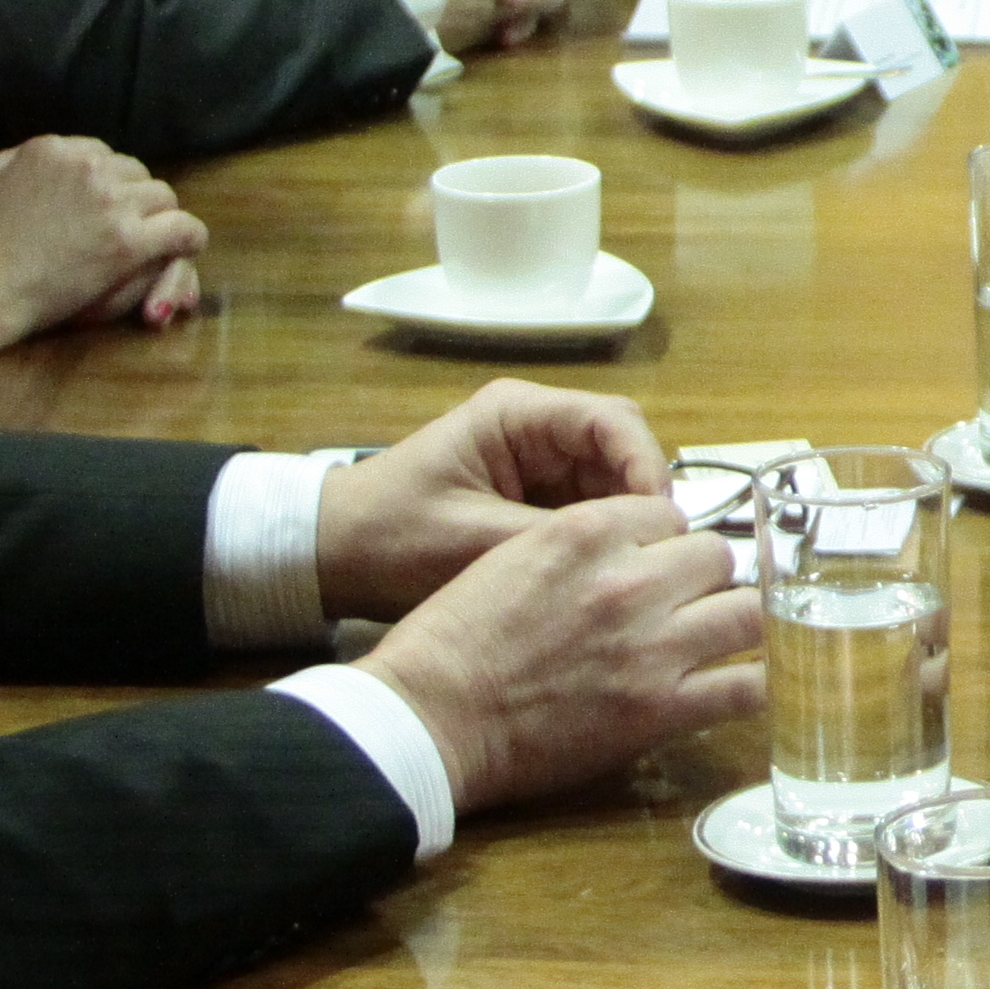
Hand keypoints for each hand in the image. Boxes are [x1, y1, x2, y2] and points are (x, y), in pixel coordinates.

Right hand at [0, 134, 206, 373]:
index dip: (109, 183)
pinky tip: (187, 248)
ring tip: (157, 239)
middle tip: (133, 225)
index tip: (107, 206)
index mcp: (52, 148)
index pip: (103, 154)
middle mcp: (87, 167)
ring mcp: (111, 203)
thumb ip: (14, 163)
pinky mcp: (128, 242)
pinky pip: (183, 229)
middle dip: (136, 199)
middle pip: (137, 173)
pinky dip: (190, 238)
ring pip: (163, 197)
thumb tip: (35, 153)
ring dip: (161, 218)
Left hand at [314, 379, 675, 622]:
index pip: (613, 421)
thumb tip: (633, 554)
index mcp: (518, 415)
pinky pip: (589, 510)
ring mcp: (538, 462)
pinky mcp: (534, 497)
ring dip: (627, 522)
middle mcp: (537, 428)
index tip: (660, 523)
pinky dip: (604, 539)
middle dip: (643, 499)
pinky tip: (608, 573)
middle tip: (655, 554)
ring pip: (613, 482)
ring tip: (635, 569)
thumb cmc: (391, 538)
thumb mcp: (473, 543)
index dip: (647, 467)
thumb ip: (555, 541)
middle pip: (622, 449)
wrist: (329, 557)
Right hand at [360, 499, 763, 819]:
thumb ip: (579, 544)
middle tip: (688, 603)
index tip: (656, 564)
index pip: (669, 515)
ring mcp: (652, 646)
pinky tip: (741, 685)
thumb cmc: (451, 641)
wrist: (429, 717)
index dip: (665, 542)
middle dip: (704, 578)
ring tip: (716, 640)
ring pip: (747, 611)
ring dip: (734, 623)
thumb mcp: (509, 555)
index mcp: (585, 533)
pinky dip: (753, 684)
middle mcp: (628, 581)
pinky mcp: (661, 710)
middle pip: (717, 556)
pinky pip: (748, 687)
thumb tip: (630, 549)